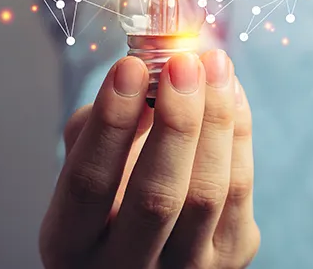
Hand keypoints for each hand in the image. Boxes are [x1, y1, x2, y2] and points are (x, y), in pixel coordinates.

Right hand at [39, 50, 258, 268]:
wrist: (146, 256)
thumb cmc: (104, 197)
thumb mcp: (79, 170)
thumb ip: (97, 128)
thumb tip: (143, 77)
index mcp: (71, 249)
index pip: (89, 185)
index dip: (110, 123)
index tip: (129, 67)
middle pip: (157, 196)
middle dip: (175, 121)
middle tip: (182, 64)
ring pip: (207, 192)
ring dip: (215, 119)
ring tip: (214, 63)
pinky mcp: (230, 258)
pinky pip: (240, 190)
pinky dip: (238, 132)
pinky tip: (229, 90)